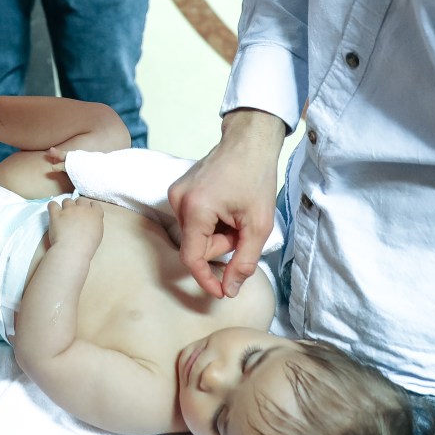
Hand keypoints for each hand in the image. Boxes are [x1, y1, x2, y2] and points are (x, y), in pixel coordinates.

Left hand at [45, 197, 103, 252]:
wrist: (72, 249)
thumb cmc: (87, 246)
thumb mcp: (97, 234)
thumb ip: (94, 224)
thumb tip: (89, 222)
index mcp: (95, 214)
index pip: (95, 204)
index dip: (90, 208)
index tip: (87, 214)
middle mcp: (82, 208)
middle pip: (80, 200)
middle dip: (78, 206)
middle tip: (75, 216)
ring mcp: (68, 210)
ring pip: (67, 200)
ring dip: (66, 206)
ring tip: (64, 216)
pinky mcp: (56, 214)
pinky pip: (52, 204)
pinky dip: (53, 207)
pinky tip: (53, 214)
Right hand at [170, 108, 287, 298]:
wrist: (249, 142)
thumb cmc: (256, 178)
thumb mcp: (258, 225)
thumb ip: (243, 262)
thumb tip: (229, 289)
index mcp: (194, 209)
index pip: (191, 258)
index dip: (206, 279)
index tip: (221, 293)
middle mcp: (178, 201)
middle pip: (197, 245)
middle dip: (222, 244)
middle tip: (243, 227)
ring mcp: (176, 193)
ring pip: (196, 233)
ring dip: (218, 232)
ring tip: (236, 213)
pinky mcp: (180, 189)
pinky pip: (195, 220)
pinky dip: (212, 221)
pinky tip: (227, 206)